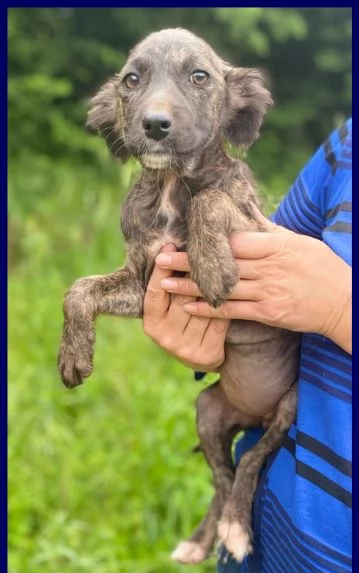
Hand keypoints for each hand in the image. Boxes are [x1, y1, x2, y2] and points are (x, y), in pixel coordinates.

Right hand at [143, 244, 229, 370]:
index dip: (162, 269)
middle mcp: (165, 337)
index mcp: (152, 323)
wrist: (203, 357)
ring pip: (203, 307)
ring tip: (222, 261)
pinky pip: (220, 320)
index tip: (170, 245)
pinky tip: (233, 286)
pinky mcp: (206, 353)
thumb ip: (169, 287)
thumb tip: (171, 248)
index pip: (155, 291)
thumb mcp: (171, 309)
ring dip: (213, 284)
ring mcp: (185, 347)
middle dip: (193, 271)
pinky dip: (227, 303)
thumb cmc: (186, 322)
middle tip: (203, 248)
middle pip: (182, 296)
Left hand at [156, 218, 351, 354]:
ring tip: (164, 283)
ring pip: (221, 287)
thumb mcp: (298, 242)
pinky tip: (187, 306)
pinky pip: (232, 310)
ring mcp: (268, 291)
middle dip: (188, 262)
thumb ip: (269, 233)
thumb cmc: (322, 268)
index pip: (235, 241)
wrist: (342, 302)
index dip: (207, 241)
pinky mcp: (267, 313)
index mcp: (276, 246)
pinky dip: (209, 309)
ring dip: (190, 287)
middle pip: (222, 263)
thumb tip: (247, 217)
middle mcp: (269, 268)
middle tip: (160, 259)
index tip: (184, 239)